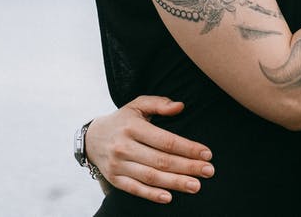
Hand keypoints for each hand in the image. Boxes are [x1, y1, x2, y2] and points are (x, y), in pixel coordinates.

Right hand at [84, 96, 214, 203]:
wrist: (91, 138)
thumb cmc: (123, 121)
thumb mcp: (137, 105)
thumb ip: (159, 104)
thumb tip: (180, 106)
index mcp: (132, 126)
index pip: (165, 140)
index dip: (187, 147)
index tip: (207, 153)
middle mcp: (124, 146)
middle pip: (161, 160)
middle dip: (187, 167)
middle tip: (209, 171)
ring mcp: (118, 164)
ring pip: (150, 176)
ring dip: (175, 183)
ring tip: (196, 186)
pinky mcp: (114, 179)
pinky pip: (134, 189)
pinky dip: (151, 194)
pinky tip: (169, 197)